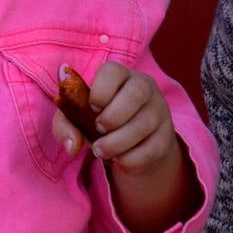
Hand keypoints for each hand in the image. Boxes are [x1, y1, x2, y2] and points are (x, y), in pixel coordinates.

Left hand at [53, 62, 178, 172]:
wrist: (130, 142)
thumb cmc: (98, 120)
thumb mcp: (77, 118)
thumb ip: (66, 126)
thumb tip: (72, 146)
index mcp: (119, 75)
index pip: (113, 71)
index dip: (101, 90)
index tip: (92, 107)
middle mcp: (144, 86)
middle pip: (137, 92)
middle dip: (113, 116)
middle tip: (98, 130)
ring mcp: (159, 110)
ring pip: (145, 123)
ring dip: (119, 142)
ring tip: (101, 151)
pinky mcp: (166, 135)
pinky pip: (154, 147)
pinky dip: (133, 159)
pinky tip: (120, 161)